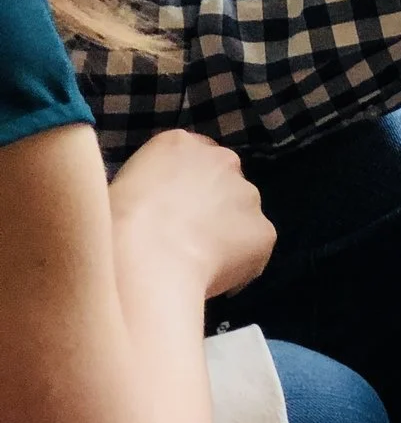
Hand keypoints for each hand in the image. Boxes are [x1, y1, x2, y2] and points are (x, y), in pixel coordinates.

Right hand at [107, 130, 274, 300]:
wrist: (142, 255)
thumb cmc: (112, 224)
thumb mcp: (117, 189)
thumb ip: (146, 188)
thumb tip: (152, 209)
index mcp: (179, 144)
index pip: (191, 159)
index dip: (183, 189)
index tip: (172, 211)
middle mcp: (222, 161)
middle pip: (223, 182)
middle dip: (210, 207)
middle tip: (183, 239)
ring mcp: (248, 195)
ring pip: (241, 215)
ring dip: (225, 234)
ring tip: (193, 263)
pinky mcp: (265, 231)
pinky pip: (253, 249)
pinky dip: (238, 264)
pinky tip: (209, 278)